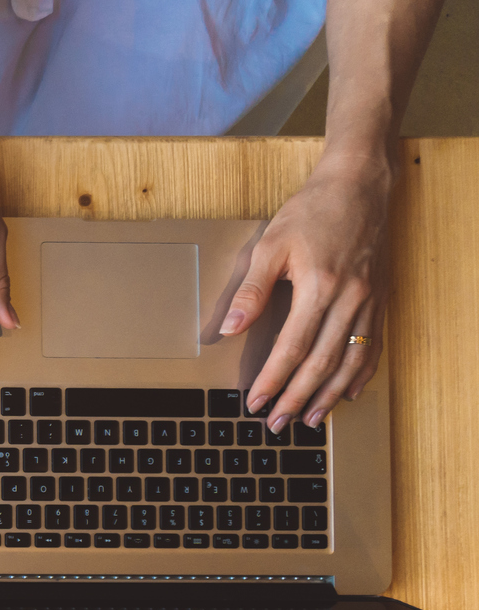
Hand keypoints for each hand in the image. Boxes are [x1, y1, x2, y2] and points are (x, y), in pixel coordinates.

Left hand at [223, 155, 389, 431]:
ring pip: (352, 361)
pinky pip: (373, 345)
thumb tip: (229, 330)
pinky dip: (361, 373)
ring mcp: (369, 301)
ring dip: (330, 395)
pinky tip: (348, 391)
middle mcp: (349, 299)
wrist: (359, 186)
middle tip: (277, 423)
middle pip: (322, 363)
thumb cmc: (311, 212)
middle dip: (297, 397)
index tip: (255, 403)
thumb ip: (251, 291)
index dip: (272, 380)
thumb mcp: (270, 245)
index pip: (292, 348)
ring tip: (310, 418)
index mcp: (318, 287)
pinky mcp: (380, 298)